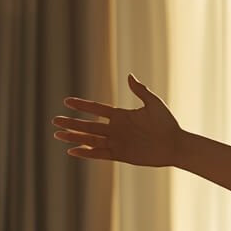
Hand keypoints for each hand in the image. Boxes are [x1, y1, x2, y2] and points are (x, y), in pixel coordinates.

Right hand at [53, 74, 183, 166]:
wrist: (176, 145)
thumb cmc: (167, 123)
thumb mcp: (154, 104)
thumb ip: (141, 91)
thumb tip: (130, 75)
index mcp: (121, 115)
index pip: (96, 109)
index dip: (82, 105)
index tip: (66, 101)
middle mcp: (116, 129)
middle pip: (88, 125)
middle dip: (71, 122)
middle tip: (54, 120)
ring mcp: (117, 142)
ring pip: (90, 139)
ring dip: (74, 137)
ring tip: (57, 134)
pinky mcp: (120, 155)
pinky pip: (100, 154)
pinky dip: (86, 153)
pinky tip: (72, 151)